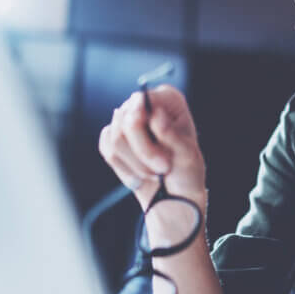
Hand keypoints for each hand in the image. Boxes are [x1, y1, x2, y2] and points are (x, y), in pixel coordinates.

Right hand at [97, 84, 206, 208]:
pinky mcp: (113, 137)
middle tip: (163, 168)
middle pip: (126, 121)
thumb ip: (171, 134)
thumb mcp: (186, 155)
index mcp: (168, 99)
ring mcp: (127, 120)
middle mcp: (145, 104)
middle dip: (144, 152)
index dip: (145, 125)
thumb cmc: (186, 171)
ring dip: (136, 163)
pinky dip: (124, 168)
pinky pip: (107, 149)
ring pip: (116, 138)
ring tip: (155, 173)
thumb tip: (156, 113)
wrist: (175, 194)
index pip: (143, 100)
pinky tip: (140, 175)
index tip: (156, 146)